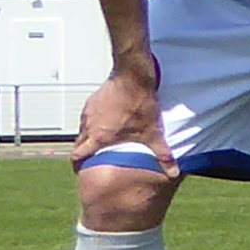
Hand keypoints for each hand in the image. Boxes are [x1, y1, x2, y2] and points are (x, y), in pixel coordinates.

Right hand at [76, 52, 167, 168]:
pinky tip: (104, 119)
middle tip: (87, 157)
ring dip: (87, 135)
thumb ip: (162, 155)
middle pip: (77, 143)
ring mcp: (89, 111)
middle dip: (81, 151)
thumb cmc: (140, 105)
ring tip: (98, 139)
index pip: (78, 155)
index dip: (77, 165)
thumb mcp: (153, 133)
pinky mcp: (93, 99)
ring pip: (81, 128)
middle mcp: (89, 125)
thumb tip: (173, 172)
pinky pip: (87, 115)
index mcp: (99, 137)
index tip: (80, 170)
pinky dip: (92, 121)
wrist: (133, 77)